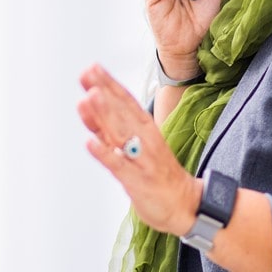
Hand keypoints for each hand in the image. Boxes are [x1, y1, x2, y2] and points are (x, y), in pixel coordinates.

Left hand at [77, 63, 200, 235]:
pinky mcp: (136, 180)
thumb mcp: (132, 144)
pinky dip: (104, 153)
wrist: (184, 204)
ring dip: (104, 115)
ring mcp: (140, 159)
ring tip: (89, 97)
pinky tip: (89, 142)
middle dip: (104, 91)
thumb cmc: (155, 172)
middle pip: (121, 111)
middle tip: (88, 73)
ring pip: (120, 133)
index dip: (109, 84)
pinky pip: (118, 165)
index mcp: (145, 128)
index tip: (92, 67)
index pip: (125, 101)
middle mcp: (144, 139)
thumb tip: (87, 104)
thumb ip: (109, 128)